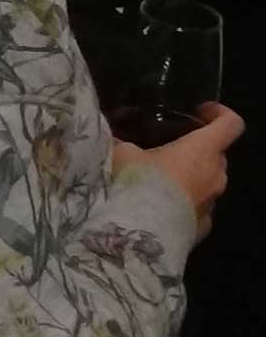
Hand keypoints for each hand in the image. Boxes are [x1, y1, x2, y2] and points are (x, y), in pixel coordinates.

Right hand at [112, 103, 244, 241]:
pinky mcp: (204, 227)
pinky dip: (187, 201)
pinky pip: (200, 206)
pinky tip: (163, 205)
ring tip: (163, 178)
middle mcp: (215, 175)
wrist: (143, 234)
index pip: (231, 124)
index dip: (220, 113)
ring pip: (210, 181)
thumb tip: (116, 140)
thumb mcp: (123, 152)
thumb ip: (126, 143)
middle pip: (219, 154)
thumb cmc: (141, 182)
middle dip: (200, 148)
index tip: (198, 112)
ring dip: (193, 176)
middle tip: (171, 147)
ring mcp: (212, 203)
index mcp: (202, 149)